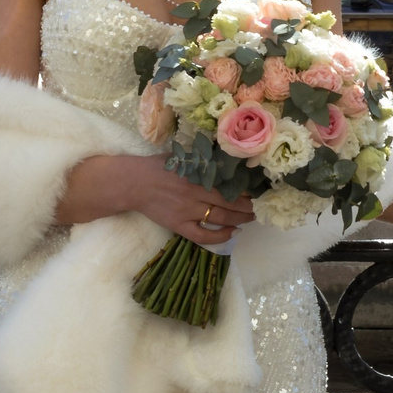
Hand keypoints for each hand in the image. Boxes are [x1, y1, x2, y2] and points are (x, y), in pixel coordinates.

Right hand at [65, 154, 253, 246]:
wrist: (133, 183)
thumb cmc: (158, 167)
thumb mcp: (182, 156)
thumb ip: (202, 159)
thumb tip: (225, 157)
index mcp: (197, 174)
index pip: (228, 184)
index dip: (245, 189)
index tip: (256, 190)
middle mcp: (195, 193)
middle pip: (229, 202)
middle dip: (247, 205)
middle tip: (259, 206)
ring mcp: (187, 211)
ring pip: (220, 218)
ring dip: (240, 219)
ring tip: (251, 218)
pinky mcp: (179, 225)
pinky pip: (203, 235)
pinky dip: (220, 236)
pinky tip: (232, 233)